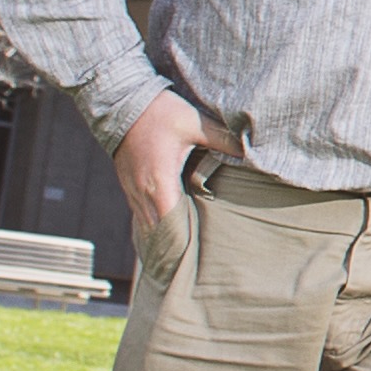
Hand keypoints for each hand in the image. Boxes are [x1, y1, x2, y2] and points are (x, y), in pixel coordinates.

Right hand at [117, 93, 212, 253]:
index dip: (184, 243)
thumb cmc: (159, 112)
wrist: (121, 101)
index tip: (197, 258)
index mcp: (160, 182)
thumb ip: (223, 139)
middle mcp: (143, 191)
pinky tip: (164, 235)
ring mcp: (132, 189)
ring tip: (178, 260)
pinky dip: (152, 227)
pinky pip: (139, 214)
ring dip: (162, 240)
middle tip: (190, 268)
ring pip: (147, 225)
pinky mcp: (128, 184)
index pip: (171, 225)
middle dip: (174, 249)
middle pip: (158, 232)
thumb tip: (249, 151)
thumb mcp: (194, 122)